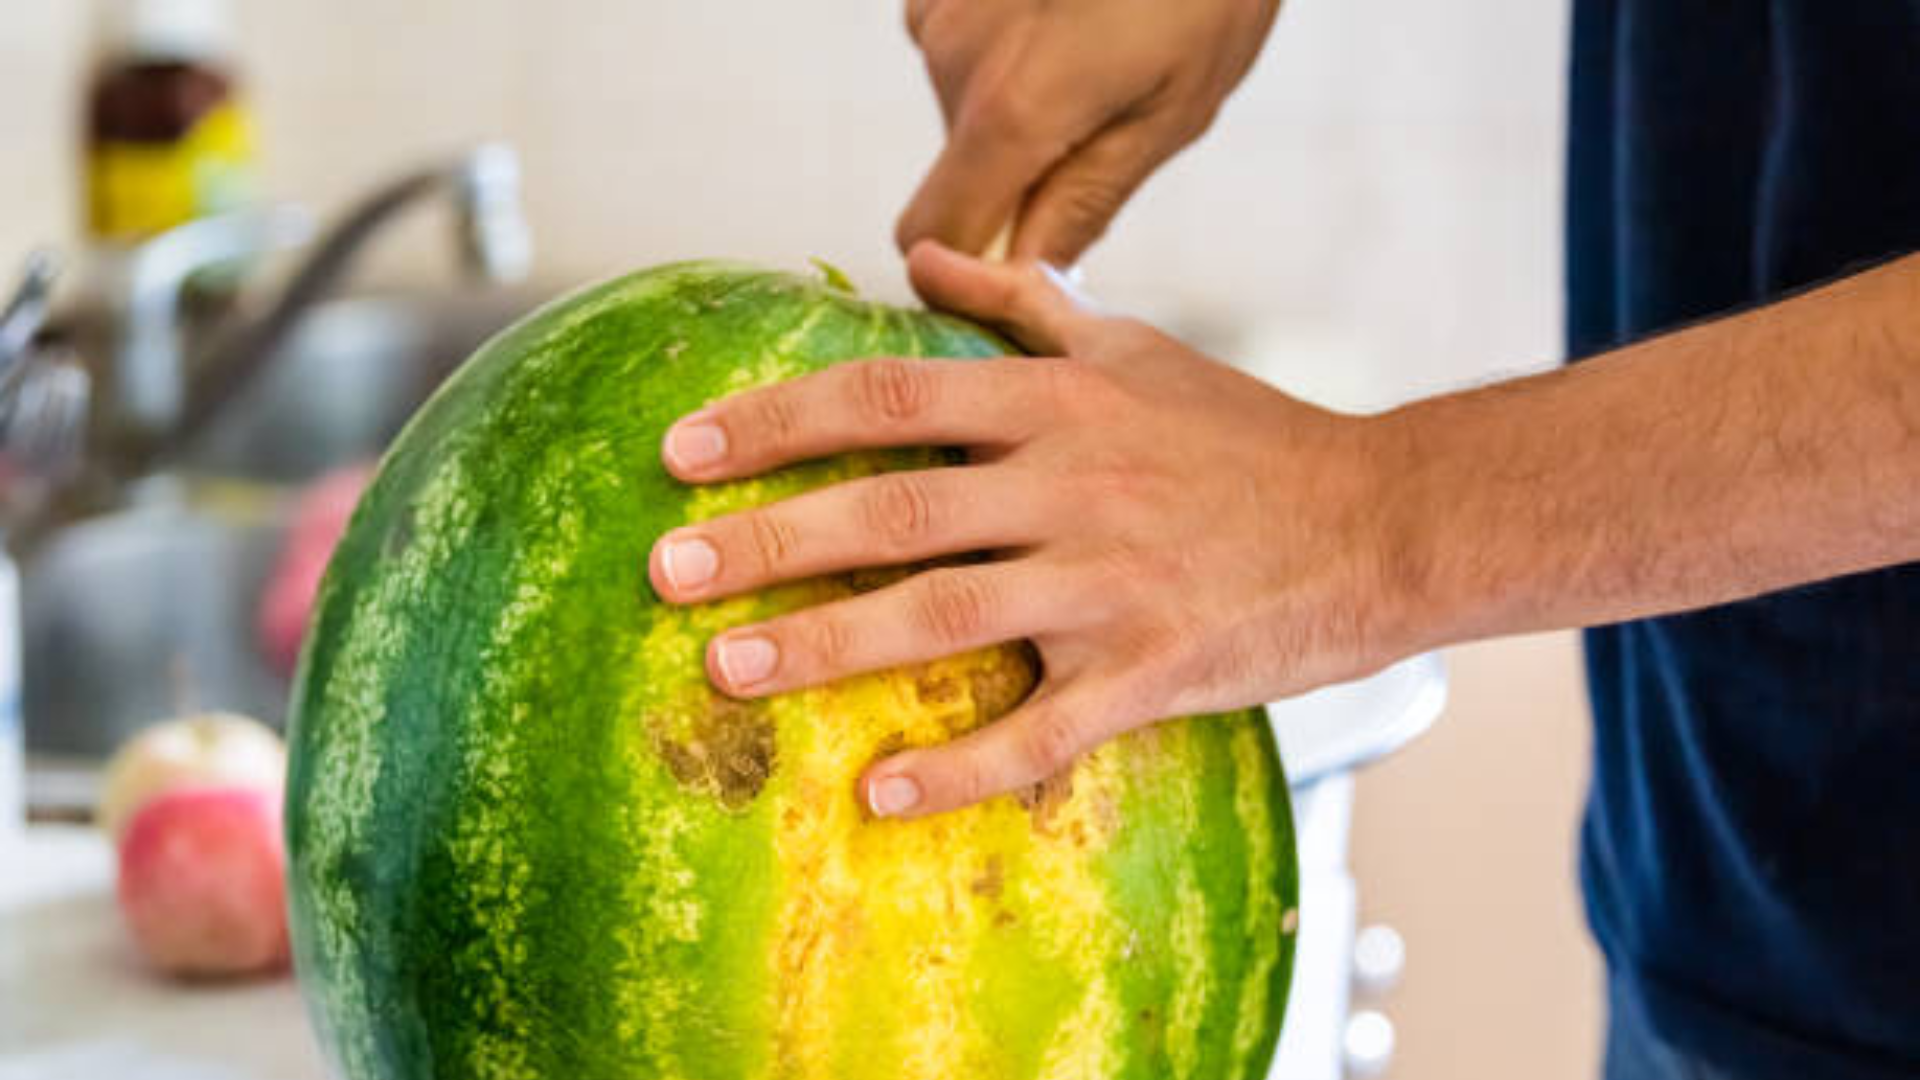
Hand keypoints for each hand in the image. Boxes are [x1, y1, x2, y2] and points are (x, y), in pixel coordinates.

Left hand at [650, 242, 1410, 817]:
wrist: (1385, 523)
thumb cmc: (1249, 437)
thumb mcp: (1139, 347)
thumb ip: (1022, 306)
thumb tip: (918, 261)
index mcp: (1060, 404)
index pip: (889, 398)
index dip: (777, 420)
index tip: (684, 450)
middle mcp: (1073, 485)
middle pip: (892, 507)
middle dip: (769, 537)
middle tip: (666, 569)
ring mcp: (1110, 584)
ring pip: (944, 615)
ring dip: (826, 644)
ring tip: (727, 668)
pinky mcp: (1152, 673)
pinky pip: (1041, 731)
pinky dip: (959, 769)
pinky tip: (878, 795)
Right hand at [898, 0, 1282, 264]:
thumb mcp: (1175, 108)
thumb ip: (1089, 198)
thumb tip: (1033, 274)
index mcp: (1009, 113)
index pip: (931, 236)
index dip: (966, 263)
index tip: (1017, 260)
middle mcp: (951, 59)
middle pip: (957, 164)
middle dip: (1018, 165)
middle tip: (1109, 111)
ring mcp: (938, 4)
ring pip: (960, 96)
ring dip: (1015, 93)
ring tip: (1101, 40)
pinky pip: (960, 35)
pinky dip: (1007, 37)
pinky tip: (1068, 3)